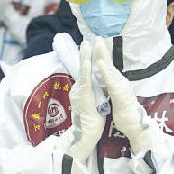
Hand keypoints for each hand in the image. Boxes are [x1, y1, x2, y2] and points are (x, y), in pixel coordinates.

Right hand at [60, 40, 106, 161]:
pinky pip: (85, 80)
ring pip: (82, 71)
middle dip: (83, 54)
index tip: (87, 49)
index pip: (85, 72)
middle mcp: (78, 89)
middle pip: (81, 68)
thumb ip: (92, 93)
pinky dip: (85, 70)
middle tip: (85, 41)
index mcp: (82, 90)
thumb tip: (94, 87)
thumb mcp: (93, 103)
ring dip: (84, 57)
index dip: (86, 60)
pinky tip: (86, 61)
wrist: (87, 133)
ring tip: (85, 45)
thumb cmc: (92, 120)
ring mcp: (79, 92)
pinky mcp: (83, 96)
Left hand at [95, 39, 160, 153]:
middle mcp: (119, 81)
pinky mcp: (119, 92)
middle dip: (103, 49)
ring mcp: (120, 85)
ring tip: (98, 43)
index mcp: (116, 81)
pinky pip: (110, 80)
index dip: (101, 54)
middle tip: (96, 36)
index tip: (94, 43)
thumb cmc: (124, 111)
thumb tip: (106, 80)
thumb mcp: (114, 95)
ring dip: (104, 55)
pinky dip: (104, 71)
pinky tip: (99, 63)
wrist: (133, 123)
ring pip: (110, 68)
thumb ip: (110, 86)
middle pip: (109, 62)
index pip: (107, 65)